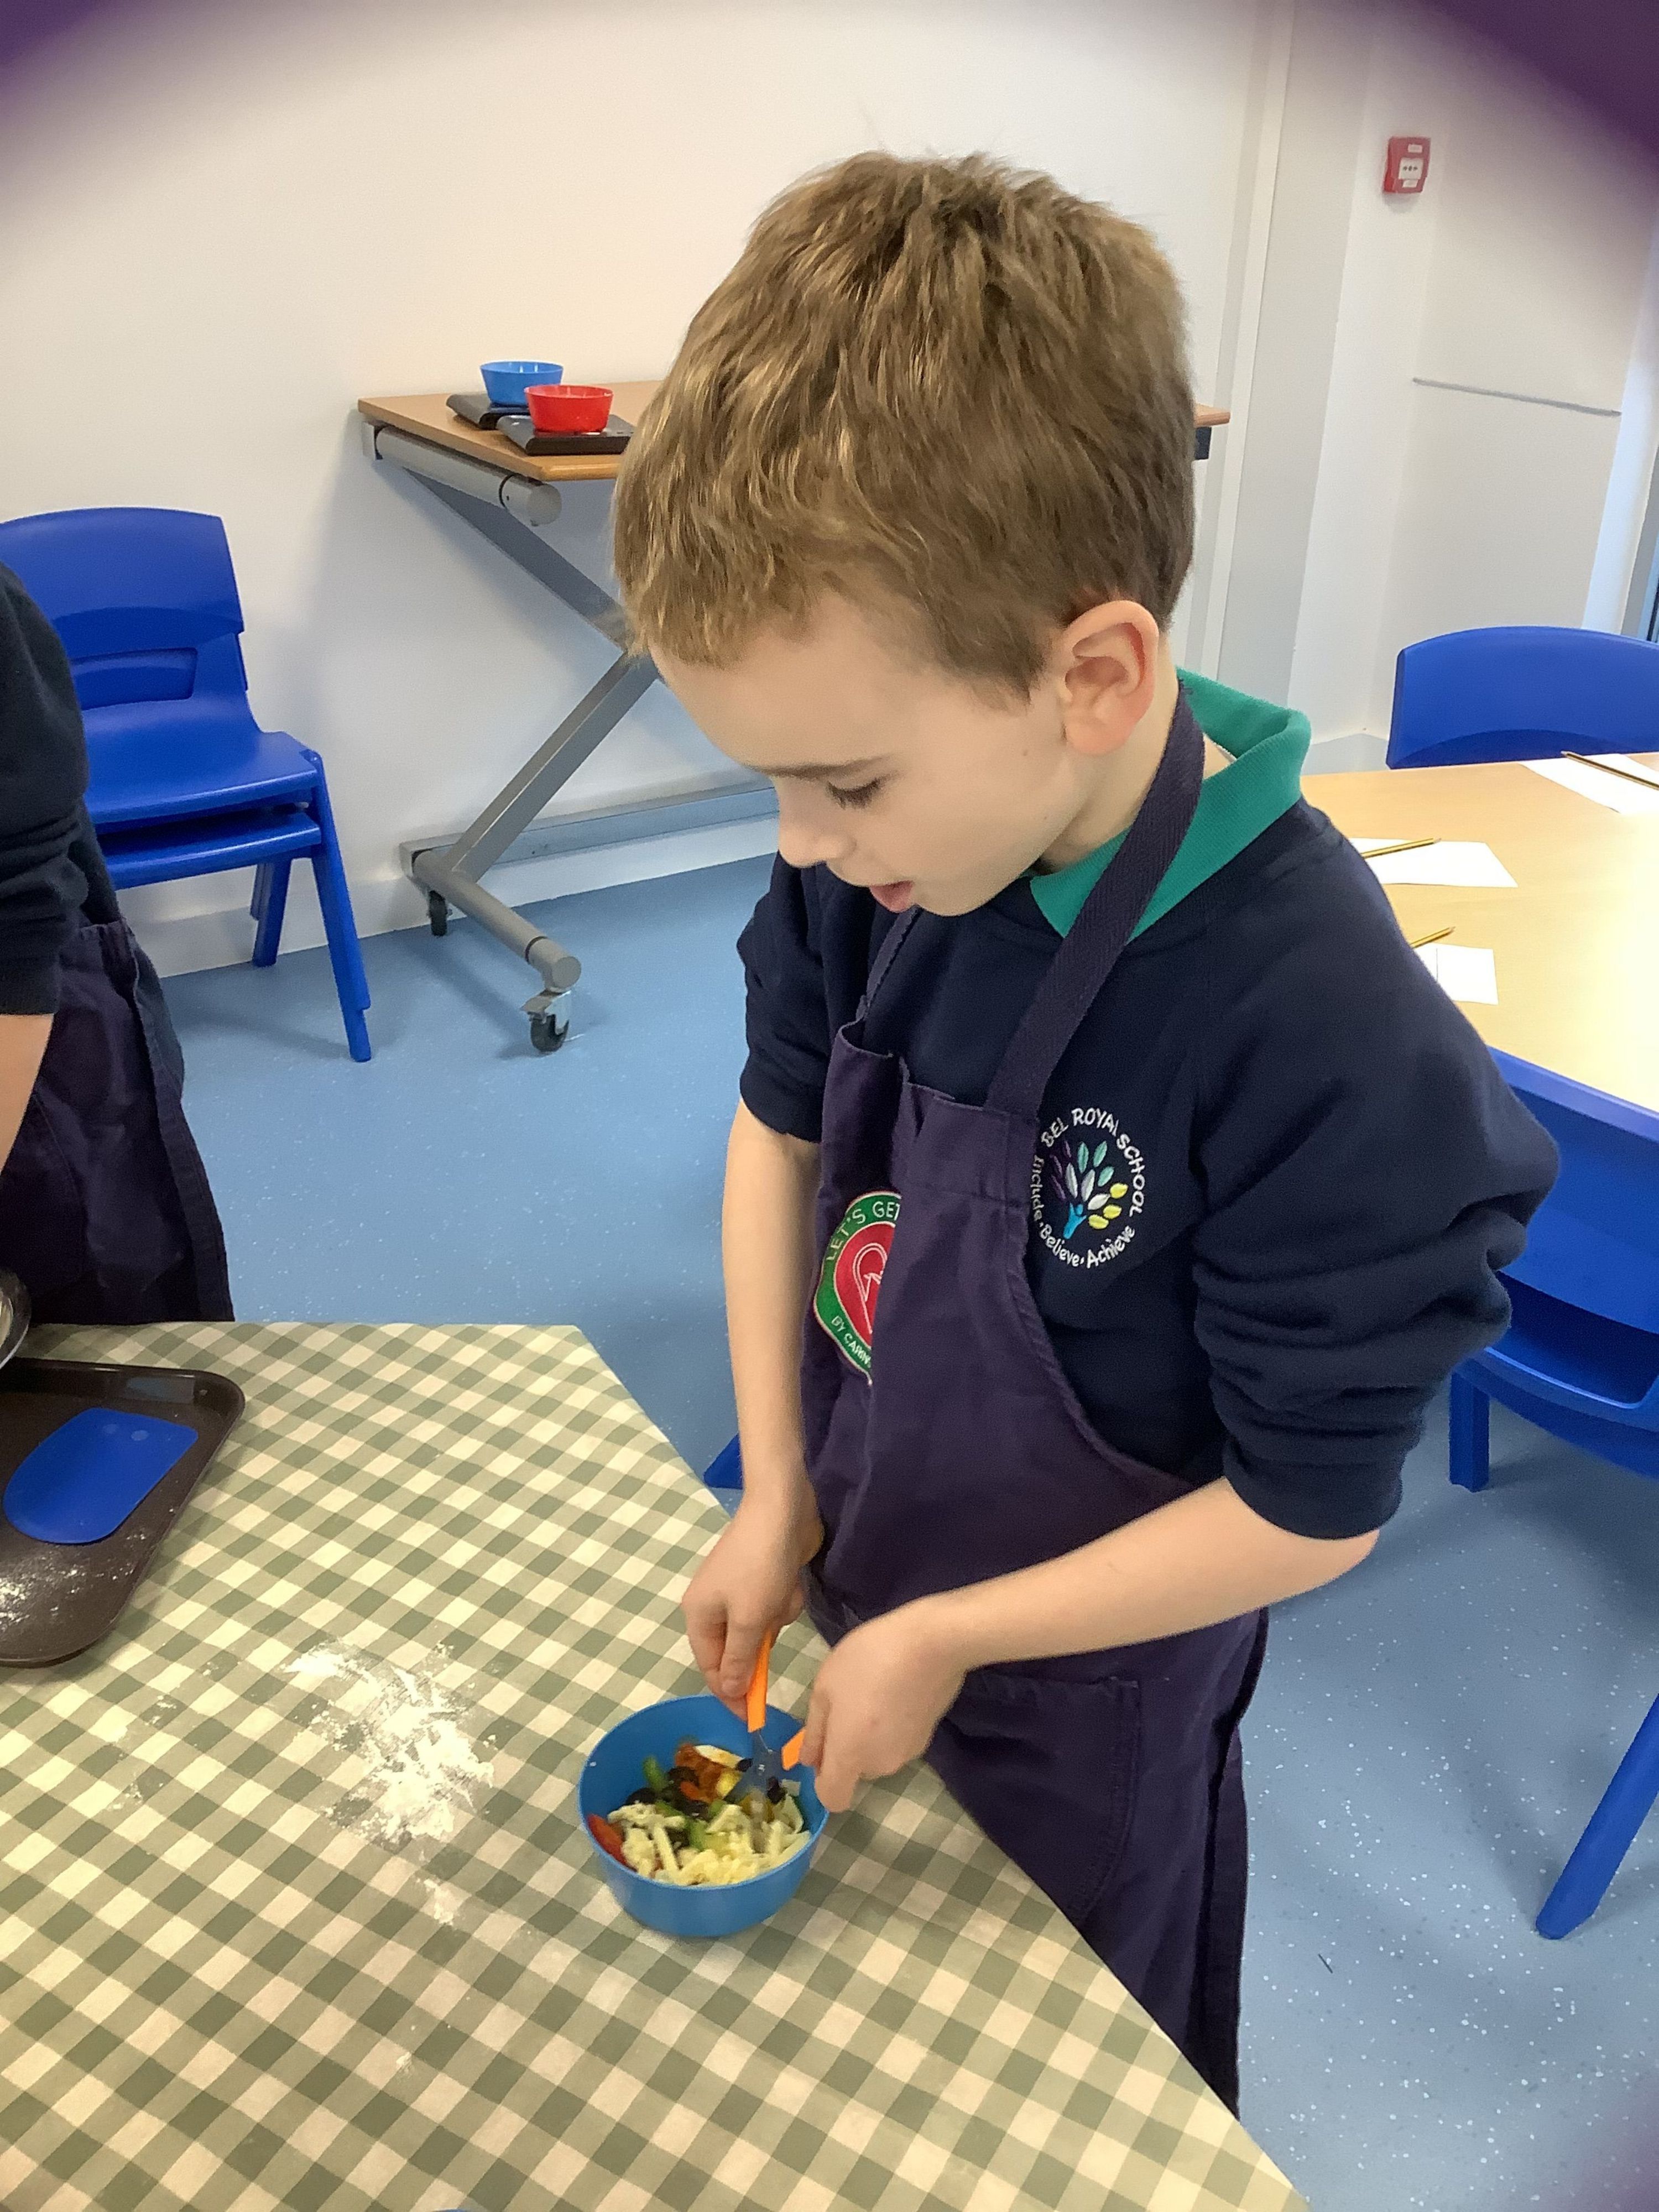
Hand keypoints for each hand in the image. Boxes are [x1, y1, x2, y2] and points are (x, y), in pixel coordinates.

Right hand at [683, 1487, 822, 1713]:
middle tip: (776, 1641)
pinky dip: (784, 1602)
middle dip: (759, 1646)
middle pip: (734, 1650)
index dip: (731, 1695)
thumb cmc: (761, 1567)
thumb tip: (728, 1691)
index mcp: (698, 1616)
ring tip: (783, 1594)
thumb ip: (739, 1660)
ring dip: (776, 1619)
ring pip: (759, 1629)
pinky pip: (772, 1608)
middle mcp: (711, 1606)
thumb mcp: (750, 1620)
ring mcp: (736, 1591)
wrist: (782, 1509)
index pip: (712, 1669)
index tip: (753, 1719)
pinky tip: (790, 1583)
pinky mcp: (761, 1580)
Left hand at [800, 1601, 966, 1812]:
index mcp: (850, 1757)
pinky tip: (896, 1690)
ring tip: (874, 1689)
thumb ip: (815, 1731)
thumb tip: (809, 1761)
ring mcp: (909, 1752)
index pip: (833, 1799)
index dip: (822, 1781)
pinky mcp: (928, 1736)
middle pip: (856, 1770)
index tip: (822, 1748)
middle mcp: (881, 1765)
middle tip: (847, 1700)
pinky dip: (893, 1724)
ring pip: (877, 1753)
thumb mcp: (825, 1688)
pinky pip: (898, 1739)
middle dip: (847, 1745)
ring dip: (870, 1733)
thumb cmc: (867, 1660)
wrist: (931, 1643)